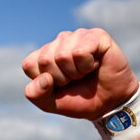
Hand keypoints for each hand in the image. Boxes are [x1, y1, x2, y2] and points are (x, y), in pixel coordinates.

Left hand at [22, 28, 139, 119]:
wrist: (109, 103)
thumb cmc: (80, 100)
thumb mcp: (51, 103)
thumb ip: (36, 94)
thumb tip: (43, 78)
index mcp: (45, 54)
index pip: (29, 64)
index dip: (44, 82)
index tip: (59, 85)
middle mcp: (60, 41)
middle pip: (45, 60)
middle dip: (61, 78)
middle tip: (75, 79)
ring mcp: (78, 36)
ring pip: (62, 55)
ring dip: (75, 72)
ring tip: (85, 72)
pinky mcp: (96, 35)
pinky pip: (80, 52)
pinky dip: (87, 65)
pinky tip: (95, 64)